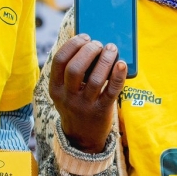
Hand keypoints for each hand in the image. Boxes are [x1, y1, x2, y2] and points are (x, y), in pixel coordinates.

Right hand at [48, 34, 127, 152]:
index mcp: (55, 88)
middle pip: (75, 68)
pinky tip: (121, 64)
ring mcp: (84, 106)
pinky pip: (111, 91)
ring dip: (105, 60)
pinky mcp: (101, 111)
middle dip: (88, 51)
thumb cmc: (76, 105)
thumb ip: (72, 72)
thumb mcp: (66, 92)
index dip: (72, 45)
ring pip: (95, 79)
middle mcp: (67, 97)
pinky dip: (117, 76)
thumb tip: (91, 44)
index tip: (84, 37)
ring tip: (111, 49)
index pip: (59, 61)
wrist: (82, 138)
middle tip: (98, 44)